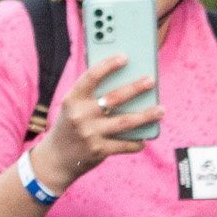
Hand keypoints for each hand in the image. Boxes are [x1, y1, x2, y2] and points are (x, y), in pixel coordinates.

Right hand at [31, 54, 160, 192]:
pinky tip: (145, 139)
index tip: (124, 57)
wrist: (55, 159)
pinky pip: (124, 144)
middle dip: (135, 88)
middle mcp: (80, 115)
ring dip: (146, 116)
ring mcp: (90, 134)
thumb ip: (91, 94)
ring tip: (160, 110)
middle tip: (151, 80)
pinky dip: (136, 142)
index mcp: (72, 99)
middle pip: (113, 98)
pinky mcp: (98, 151)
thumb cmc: (70, 125)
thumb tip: (124, 80)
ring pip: (124, 122)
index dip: (108, 65)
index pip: (91, 77)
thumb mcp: (72, 107)